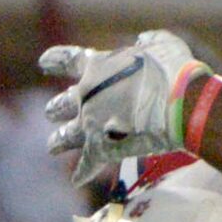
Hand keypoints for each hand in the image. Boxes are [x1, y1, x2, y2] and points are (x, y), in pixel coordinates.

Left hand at [41, 31, 204, 185]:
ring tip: (51, 146)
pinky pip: (86, 165)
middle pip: (64, 102)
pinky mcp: (100, 149)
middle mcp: (87, 95)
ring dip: (59, 140)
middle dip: (56, 107)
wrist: (178, 103)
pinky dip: (82, 173)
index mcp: (99, 66)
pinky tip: (75, 180)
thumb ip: (149, 41)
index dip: (57, 60)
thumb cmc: (173, 69)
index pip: (71, 60)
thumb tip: (143, 41)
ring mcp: (90, 124)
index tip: (43, 62)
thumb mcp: (162, 43)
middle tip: (49, 112)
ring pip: (66, 135)